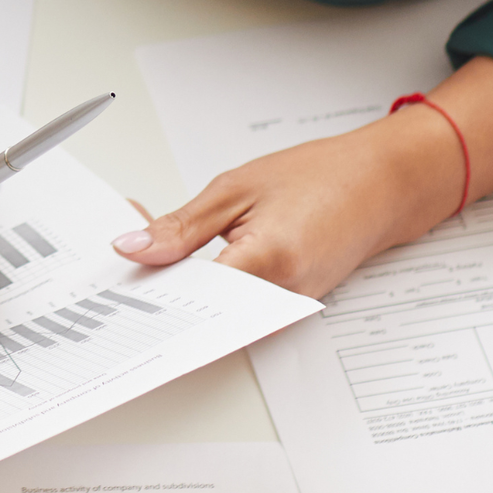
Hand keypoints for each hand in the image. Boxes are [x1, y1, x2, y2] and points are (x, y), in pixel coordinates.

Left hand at [109, 56, 492, 297]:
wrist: (384, 183)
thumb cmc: (319, 176)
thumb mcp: (235, 188)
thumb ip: (180, 229)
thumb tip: (132, 251)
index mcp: (267, 262)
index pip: (189, 299)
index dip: (145, 292)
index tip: (108, 286)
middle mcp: (281, 297)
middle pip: (199, 313)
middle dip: (157, 294)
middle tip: (121, 270)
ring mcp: (288, 309)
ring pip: (216, 316)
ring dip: (181, 294)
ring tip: (150, 265)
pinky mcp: (290, 307)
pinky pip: (237, 311)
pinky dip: (209, 294)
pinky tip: (186, 271)